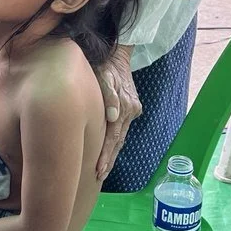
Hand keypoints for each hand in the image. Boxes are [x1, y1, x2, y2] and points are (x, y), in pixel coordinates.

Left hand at [95, 46, 141, 179]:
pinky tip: (109, 151)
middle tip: (99, 176)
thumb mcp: (105, 75)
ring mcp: (132, 111)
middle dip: (109, 159)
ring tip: (103, 170)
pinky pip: (121, 129)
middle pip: (118, 141)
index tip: (98, 170)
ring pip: (120, 137)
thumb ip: (109, 95)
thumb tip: (114, 117)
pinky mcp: (130, 108)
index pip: (113, 136)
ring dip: (112, 153)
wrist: (118, 54)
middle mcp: (131, 112)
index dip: (106, 154)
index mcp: (126, 107)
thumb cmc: (106, 64)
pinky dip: (115, 142)